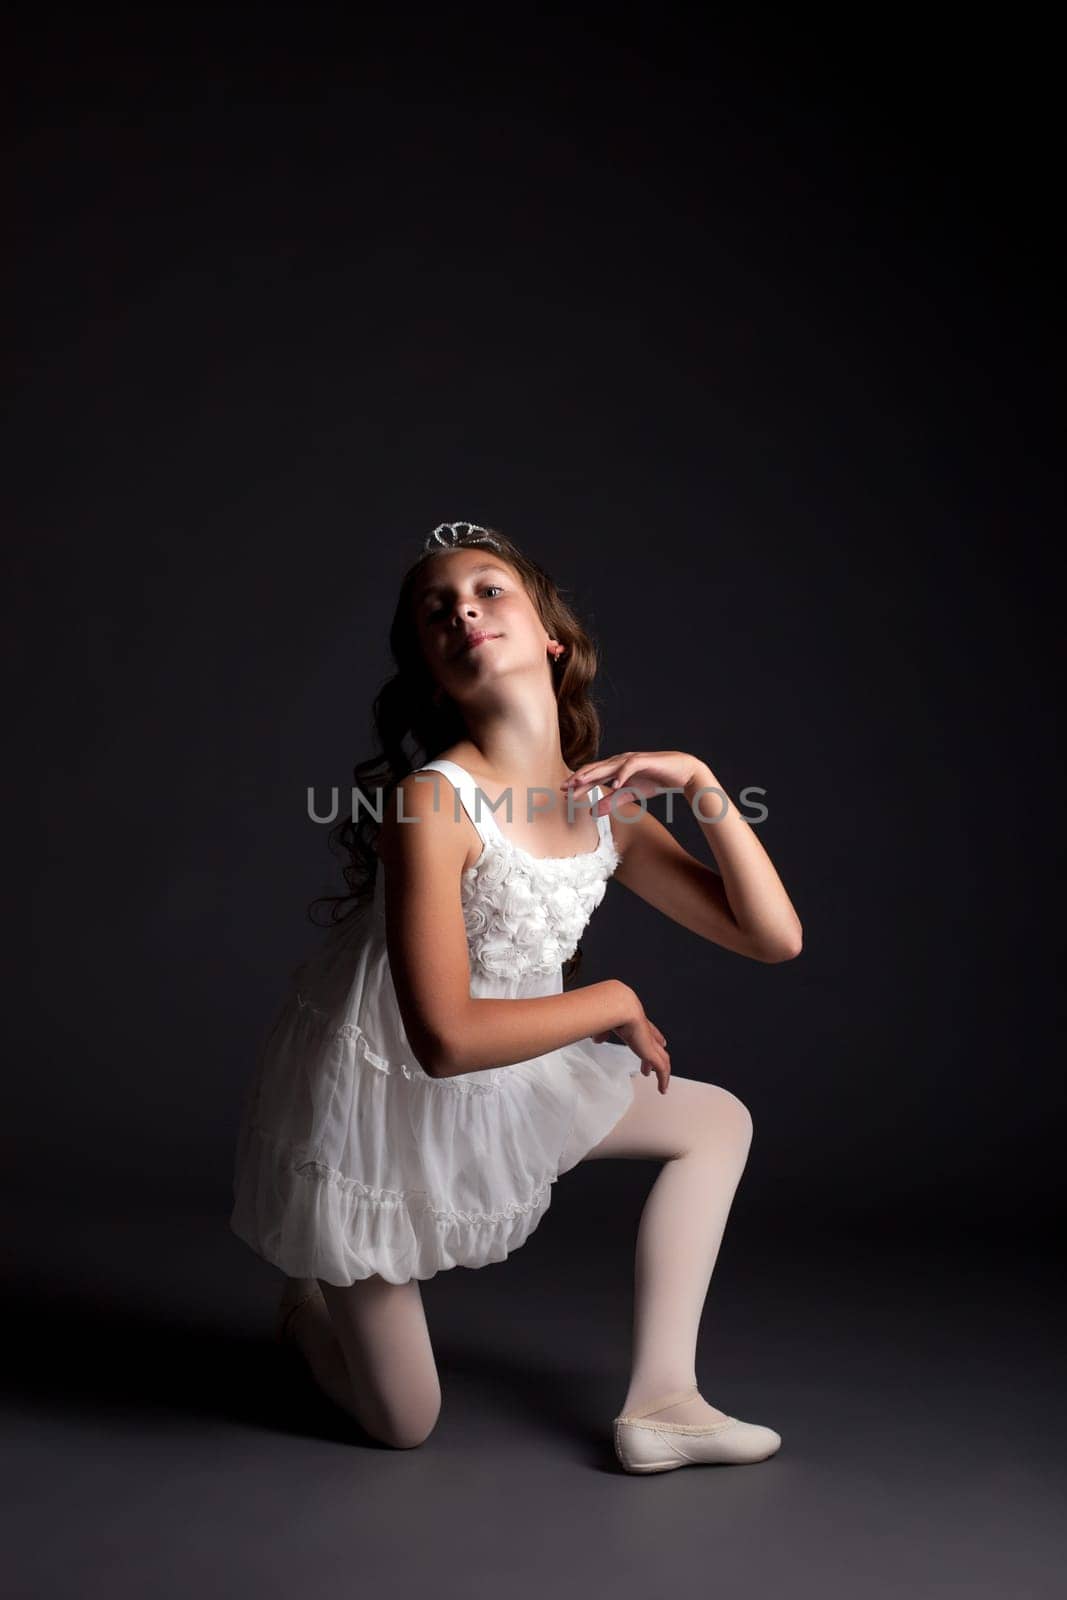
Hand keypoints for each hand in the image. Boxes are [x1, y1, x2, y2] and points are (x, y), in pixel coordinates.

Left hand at [561, 751, 710, 813]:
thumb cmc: (655, 780)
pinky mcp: (643, 760)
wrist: (681, 772)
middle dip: (579, 779)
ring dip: (592, 774)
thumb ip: (612, 802)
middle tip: (564, 788)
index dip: (578, 784)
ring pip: (607, 766)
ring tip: (579, 783)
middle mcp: (620, 761)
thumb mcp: (631, 794)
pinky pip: (629, 767)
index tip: (564, 794)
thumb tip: (592, 813)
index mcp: (615, 768)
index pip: (593, 776)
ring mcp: (631, 759)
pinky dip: (621, 775)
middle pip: (595, 769)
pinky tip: (613, 785)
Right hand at [591, 1006, 670, 1094]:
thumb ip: (601, 1031)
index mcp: (635, 1021)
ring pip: (662, 1058)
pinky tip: (663, 1088)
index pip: (647, 1030)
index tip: (658, 1041)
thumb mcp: (602, 1022)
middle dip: (655, 1054)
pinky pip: (662, 1069)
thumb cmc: (609, 1010)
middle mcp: (645, 1030)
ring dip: (661, 1070)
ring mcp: (650, 1042)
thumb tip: (598, 1039)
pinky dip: (664, 1079)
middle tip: (652, 1064)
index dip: (653, 1036)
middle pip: (655, 1044)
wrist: (618, 1006)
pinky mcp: (652, 1053)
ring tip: (661, 1083)